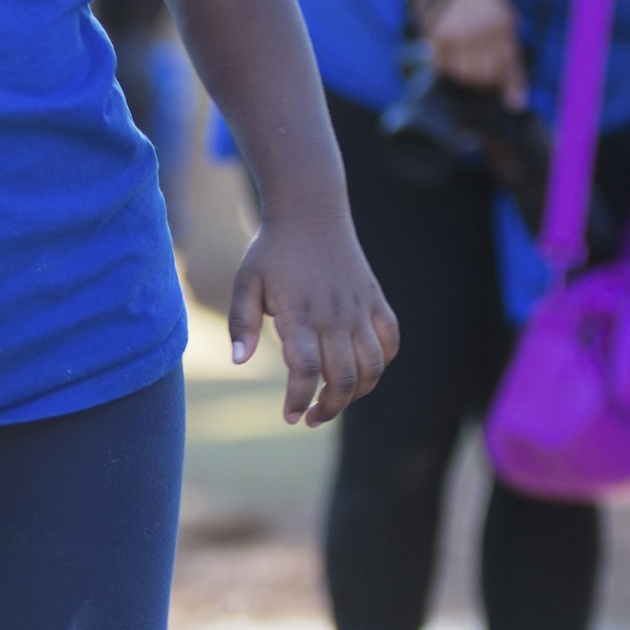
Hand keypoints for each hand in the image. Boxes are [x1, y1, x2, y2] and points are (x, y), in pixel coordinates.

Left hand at [228, 214, 399, 426]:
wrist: (310, 212)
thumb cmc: (272, 251)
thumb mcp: (245, 283)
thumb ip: (240, 323)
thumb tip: (238, 362)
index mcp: (299, 314)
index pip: (305, 370)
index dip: (300, 399)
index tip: (291, 416)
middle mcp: (334, 315)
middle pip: (343, 377)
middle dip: (330, 407)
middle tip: (311, 417)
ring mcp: (359, 309)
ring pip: (372, 366)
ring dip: (357, 393)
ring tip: (336, 401)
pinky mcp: (376, 301)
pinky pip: (391, 341)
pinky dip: (382, 364)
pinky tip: (363, 372)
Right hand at [422, 0, 525, 106]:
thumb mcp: (499, 1)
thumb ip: (507, 26)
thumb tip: (512, 53)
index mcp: (503, 23)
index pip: (511, 61)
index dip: (514, 85)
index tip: (515, 103)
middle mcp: (484, 32)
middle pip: (488, 75)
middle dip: (485, 79)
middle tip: (478, 71)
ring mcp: (461, 37)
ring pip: (465, 74)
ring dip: (463, 72)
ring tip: (460, 57)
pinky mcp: (438, 39)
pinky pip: (444, 66)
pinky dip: (444, 64)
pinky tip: (445, 50)